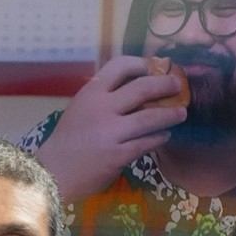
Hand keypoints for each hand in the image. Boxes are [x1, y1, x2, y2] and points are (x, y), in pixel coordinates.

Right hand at [33, 53, 189, 194]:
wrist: (53, 171)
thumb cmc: (70, 139)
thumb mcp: (82, 108)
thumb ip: (105, 98)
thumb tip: (141, 88)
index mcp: (91, 92)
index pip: (120, 66)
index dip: (142, 64)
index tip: (155, 68)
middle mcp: (101, 108)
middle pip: (142, 88)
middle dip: (165, 85)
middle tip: (178, 86)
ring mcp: (110, 131)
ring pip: (150, 117)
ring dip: (170, 114)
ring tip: (181, 113)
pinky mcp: (118, 154)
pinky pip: (147, 142)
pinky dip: (159, 137)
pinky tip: (165, 136)